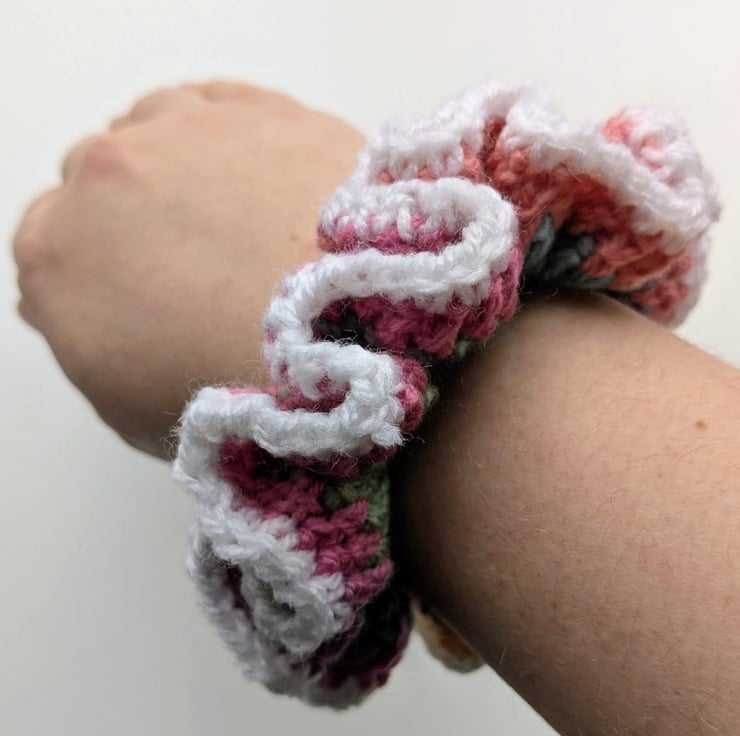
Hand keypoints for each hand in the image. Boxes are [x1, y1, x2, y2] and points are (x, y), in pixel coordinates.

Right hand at [12, 81, 363, 457]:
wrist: (349, 339)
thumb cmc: (238, 392)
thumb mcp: (131, 408)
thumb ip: (88, 341)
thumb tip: (92, 304)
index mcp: (57, 255)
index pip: (49, 238)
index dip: (97, 262)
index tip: (134, 283)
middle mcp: (104, 176)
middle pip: (97, 179)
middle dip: (134, 213)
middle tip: (194, 256)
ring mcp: (182, 131)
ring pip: (154, 127)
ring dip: (180, 162)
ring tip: (237, 213)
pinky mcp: (257, 110)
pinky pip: (220, 104)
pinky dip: (232, 134)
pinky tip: (263, 174)